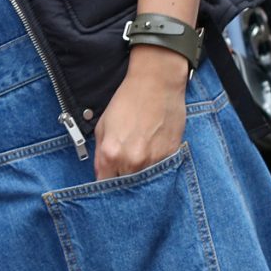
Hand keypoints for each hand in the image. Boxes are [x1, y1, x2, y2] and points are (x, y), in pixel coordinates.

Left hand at [93, 47, 189, 179]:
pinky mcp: (170, 156)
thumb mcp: (103, 125)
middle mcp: (132, 161)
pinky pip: (160, 172)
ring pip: (144, 183)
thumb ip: (99, 154)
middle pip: (125, 187)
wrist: (157, 83)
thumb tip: (101, 173)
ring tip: (140, 158)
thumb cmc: (128, 100)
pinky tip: (153, 152)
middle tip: (124, 170)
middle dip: (122, 182)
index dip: (105, 186)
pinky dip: (156, 168)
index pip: (104, 185)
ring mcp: (154, 161)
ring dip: (140, 176)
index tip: (108, 181)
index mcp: (111, 154)